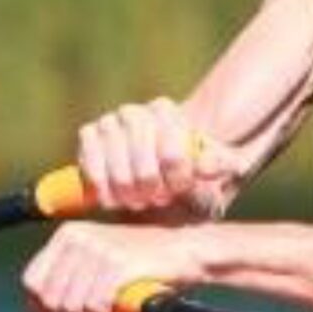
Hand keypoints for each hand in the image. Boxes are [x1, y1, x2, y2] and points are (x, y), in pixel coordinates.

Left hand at [22, 221, 203, 311]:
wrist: (187, 249)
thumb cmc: (142, 265)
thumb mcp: (98, 269)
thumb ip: (65, 286)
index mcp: (67, 235)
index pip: (31, 281)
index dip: (45, 306)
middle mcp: (78, 238)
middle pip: (50, 298)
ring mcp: (97, 250)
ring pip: (71, 305)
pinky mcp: (118, 265)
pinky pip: (95, 306)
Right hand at [74, 99, 230, 218]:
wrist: (153, 167)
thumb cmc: (188, 167)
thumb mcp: (216, 165)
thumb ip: (224, 164)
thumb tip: (215, 167)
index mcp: (165, 111)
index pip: (172, 155)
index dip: (177, 182)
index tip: (179, 189)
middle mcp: (133, 112)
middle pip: (144, 170)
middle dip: (154, 192)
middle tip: (158, 198)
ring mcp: (107, 124)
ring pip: (119, 175)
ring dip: (131, 197)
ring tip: (140, 200)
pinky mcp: (88, 138)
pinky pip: (93, 170)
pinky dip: (106, 192)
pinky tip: (117, 198)